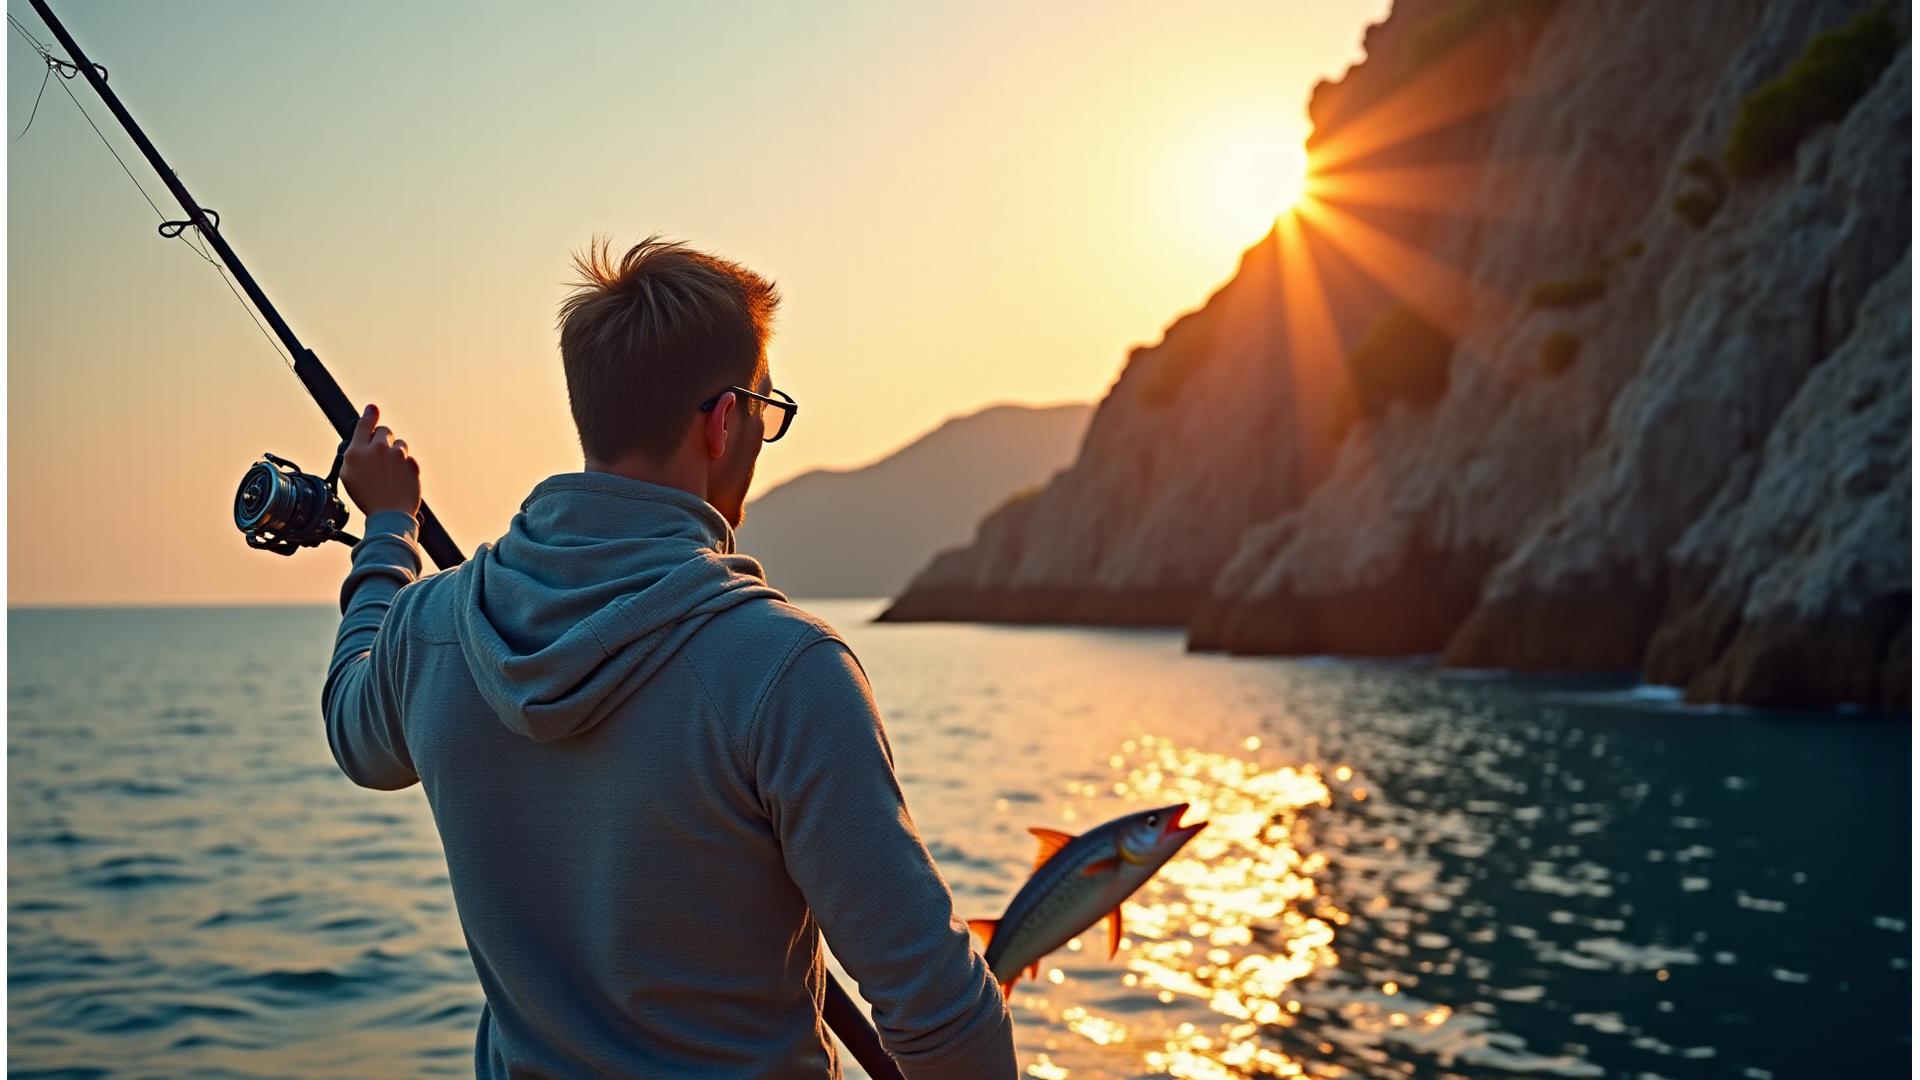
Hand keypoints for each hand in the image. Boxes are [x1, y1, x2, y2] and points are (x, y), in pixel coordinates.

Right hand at [340, 403, 421, 518]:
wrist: (390, 515)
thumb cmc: (367, 497)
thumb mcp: (348, 476)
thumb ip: (353, 455)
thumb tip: (360, 441)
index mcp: (357, 452)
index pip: (364, 424)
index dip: (370, 415)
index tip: (373, 408)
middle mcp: (377, 449)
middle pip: (384, 431)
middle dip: (383, 439)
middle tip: (381, 455)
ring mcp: (397, 456)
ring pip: (399, 444)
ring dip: (396, 453)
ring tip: (391, 472)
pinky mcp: (412, 464)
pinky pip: (409, 458)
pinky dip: (406, 466)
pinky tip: (400, 479)